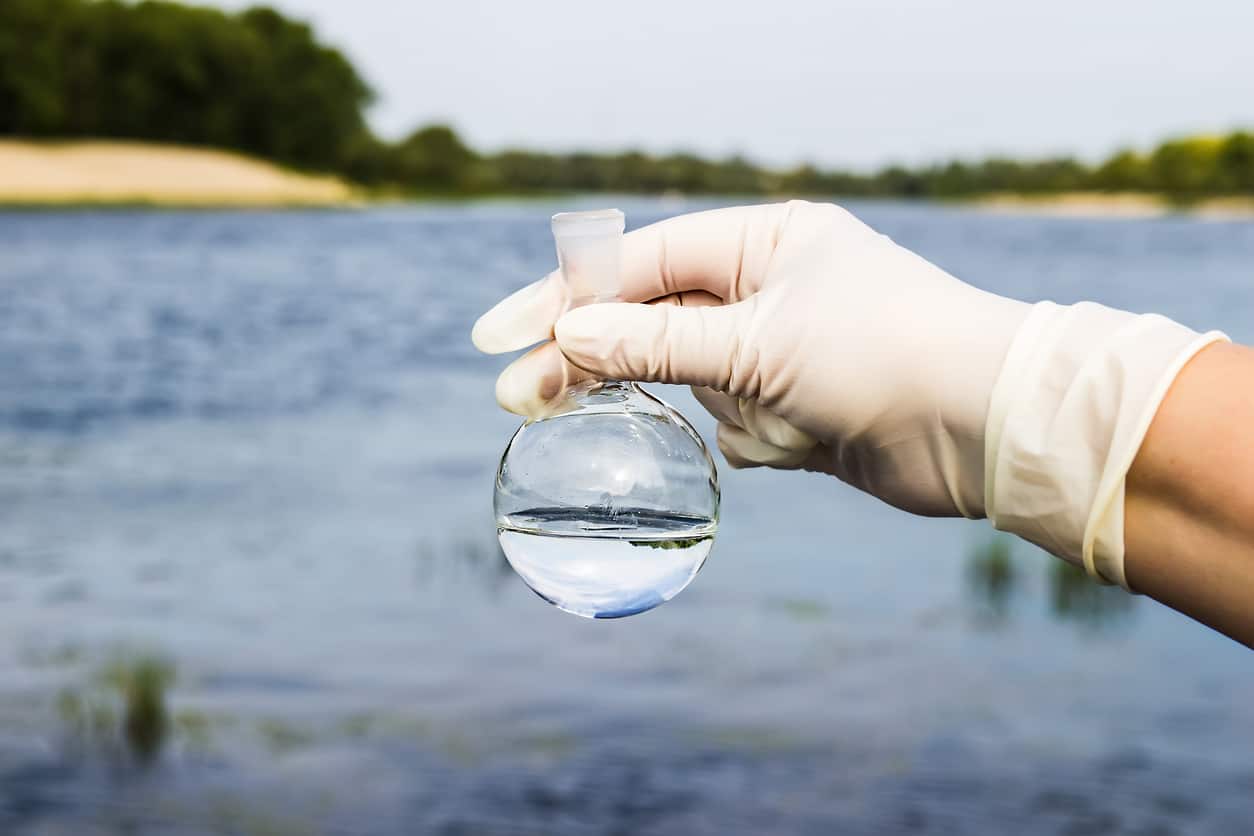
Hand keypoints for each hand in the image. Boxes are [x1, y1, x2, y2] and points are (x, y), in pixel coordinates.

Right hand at [473, 201, 1029, 517]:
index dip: (561, 299)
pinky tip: (814, 440)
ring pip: (695, 387)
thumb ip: (651, 343)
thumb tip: (564, 334)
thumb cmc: (881, 355)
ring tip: (799, 417)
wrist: (986, 429)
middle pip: (649, 325)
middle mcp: (766, 289)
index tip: (496, 337)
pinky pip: (735, 428)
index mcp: (762, 242)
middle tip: (520, 400)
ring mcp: (779, 351)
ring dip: (736, 411)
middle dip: (600, 363)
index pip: (636, 264)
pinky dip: (764, 441)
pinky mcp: (795, 408)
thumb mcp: (754, 342)